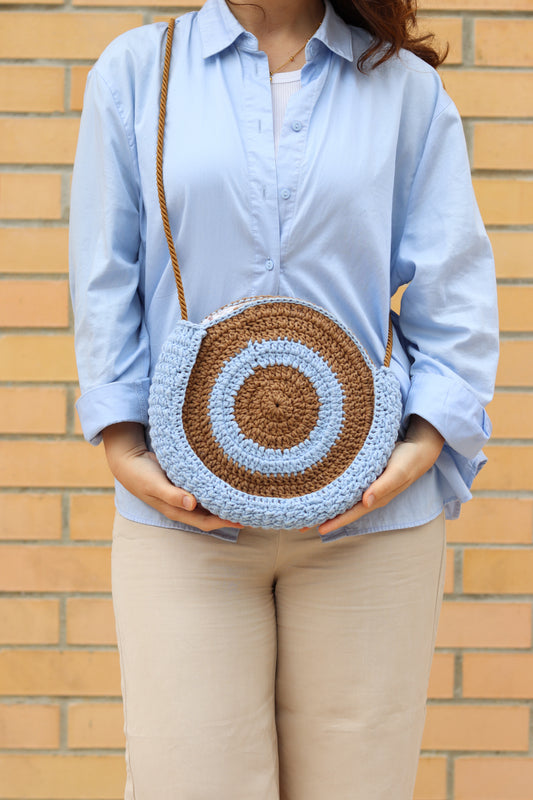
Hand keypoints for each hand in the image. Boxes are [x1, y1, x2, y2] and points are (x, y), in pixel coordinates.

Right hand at [102, 422, 243, 530]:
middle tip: (254, 509)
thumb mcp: (154, 484)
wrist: (127, 461)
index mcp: (178, 510)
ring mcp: (185, 495)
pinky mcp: (186, 482)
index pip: (206, 521)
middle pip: (213, 514)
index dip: (225, 522)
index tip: (244, 519)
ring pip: (211, 503)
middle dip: (231, 514)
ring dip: (226, 502)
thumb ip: (172, 495)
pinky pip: (206, 489)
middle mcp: (184, 505)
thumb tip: (192, 504)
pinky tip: (229, 483)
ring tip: (247, 498)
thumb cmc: (140, 474)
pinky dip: (218, 489)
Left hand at [316, 414, 444, 535]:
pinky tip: (321, 489)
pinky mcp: (363, 475)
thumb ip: (383, 487)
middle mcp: (368, 495)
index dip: (335, 522)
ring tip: (304, 507)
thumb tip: (366, 502)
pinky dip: (332, 490)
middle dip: (322, 516)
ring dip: (325, 504)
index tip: (317, 528)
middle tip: (300, 523)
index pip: (351, 513)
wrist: (420, 448)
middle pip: (342, 510)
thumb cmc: (408, 460)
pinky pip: (345, 487)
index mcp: (375, 498)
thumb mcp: (397, 472)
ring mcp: (365, 486)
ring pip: (341, 499)